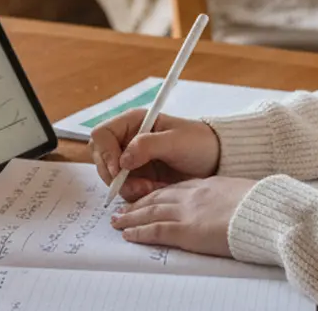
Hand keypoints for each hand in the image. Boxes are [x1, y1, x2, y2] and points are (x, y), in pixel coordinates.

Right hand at [89, 108, 220, 201]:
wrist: (216, 161)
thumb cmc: (199, 143)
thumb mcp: (176, 141)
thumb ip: (147, 145)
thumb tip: (122, 160)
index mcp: (133, 122)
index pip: (102, 135)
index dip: (105, 153)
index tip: (119, 169)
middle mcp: (127, 140)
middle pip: (101, 160)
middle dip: (117, 177)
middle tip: (140, 186)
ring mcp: (131, 160)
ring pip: (111, 179)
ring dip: (129, 188)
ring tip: (153, 188)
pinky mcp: (138, 177)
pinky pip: (125, 190)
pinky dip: (137, 194)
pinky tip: (156, 190)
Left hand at [109, 176, 255, 257]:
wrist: (267, 212)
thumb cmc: (264, 206)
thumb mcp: (246, 194)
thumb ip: (233, 198)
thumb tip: (235, 204)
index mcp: (210, 185)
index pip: (177, 188)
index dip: (159, 192)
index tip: (148, 195)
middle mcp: (194, 195)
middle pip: (159, 197)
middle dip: (139, 202)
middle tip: (123, 207)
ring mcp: (188, 211)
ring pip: (151, 211)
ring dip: (131, 216)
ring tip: (117, 220)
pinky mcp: (187, 230)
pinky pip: (156, 230)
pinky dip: (139, 231)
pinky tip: (128, 234)